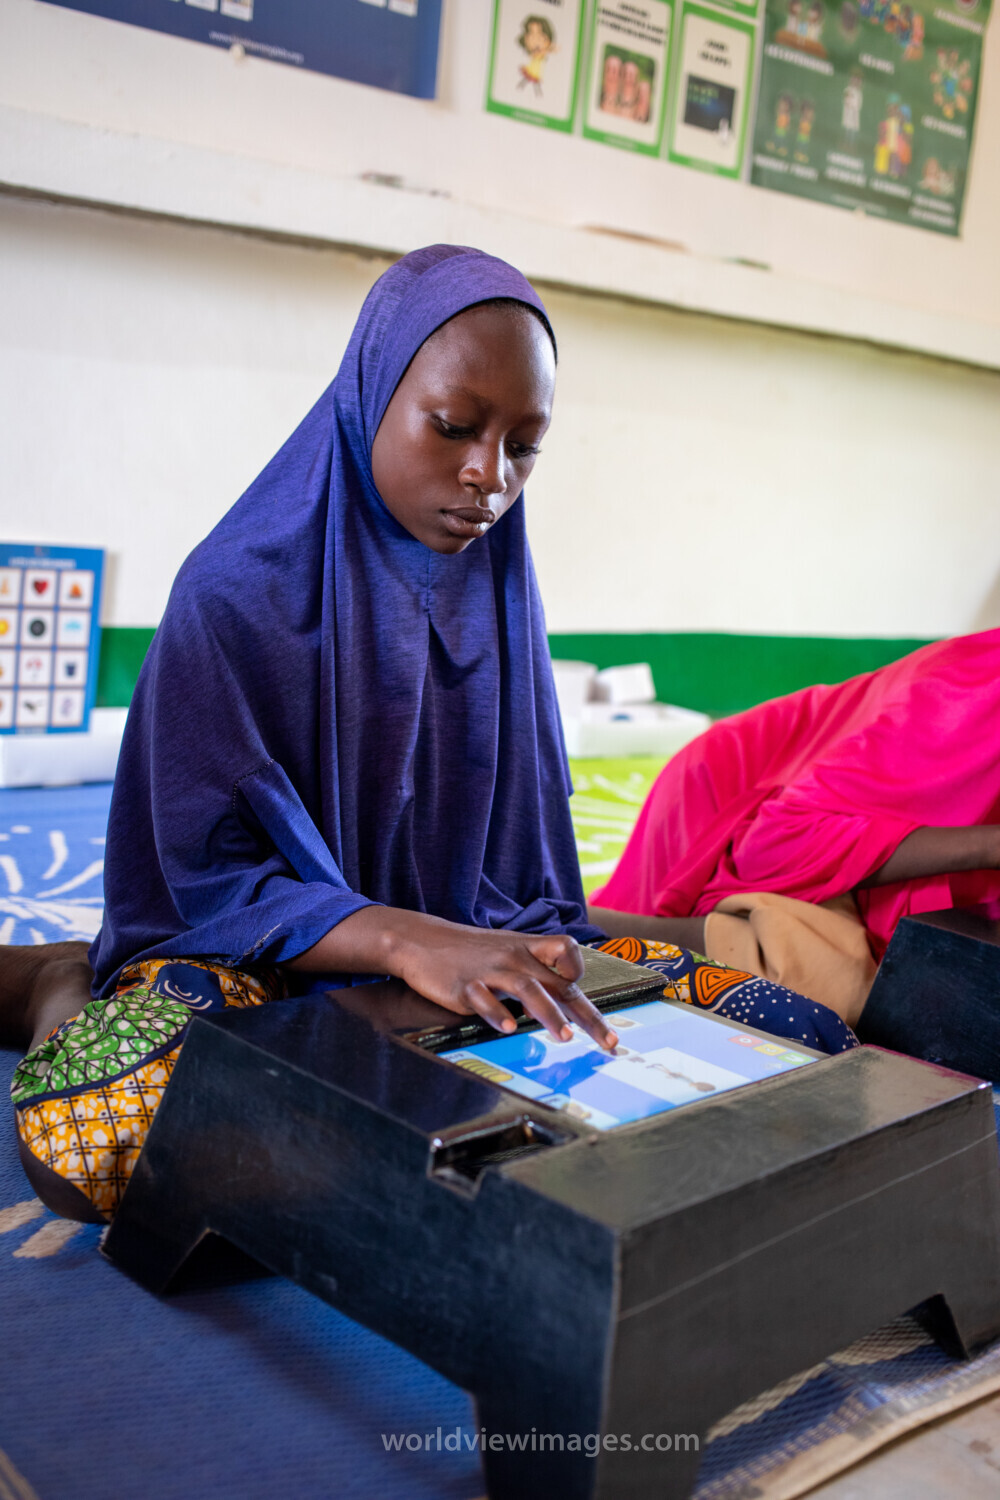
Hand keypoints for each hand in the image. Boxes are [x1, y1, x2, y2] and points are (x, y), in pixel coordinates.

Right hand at [390, 915, 617, 1050]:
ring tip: (565, 1037)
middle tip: (608, 1041)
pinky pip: (485, 1000)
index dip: (577, 971)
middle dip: (586, 1015)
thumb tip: (564, 999)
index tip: (581, 997)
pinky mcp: (465, 986)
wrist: (421, 940)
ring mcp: (491, 972)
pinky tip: (508, 1029)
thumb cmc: (469, 951)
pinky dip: (497, 1014)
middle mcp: (514, 958)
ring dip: (549, 1014)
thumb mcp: (505, 950)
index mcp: (527, 948)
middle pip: (559, 984)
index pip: (566, 950)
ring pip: (528, 990)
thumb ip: (534, 969)